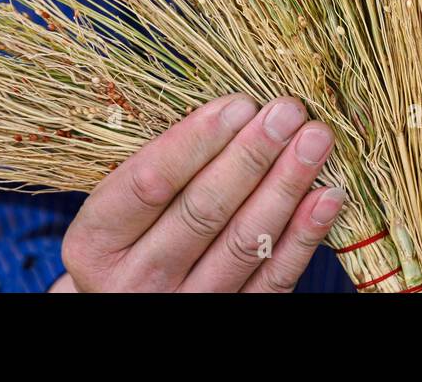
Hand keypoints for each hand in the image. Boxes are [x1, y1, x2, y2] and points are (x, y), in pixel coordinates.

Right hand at [50, 93, 344, 291]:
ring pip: (243, 242)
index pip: (149, 183)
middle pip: (202, 211)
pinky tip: (327, 195)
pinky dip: (304, 235)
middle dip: (251, 154)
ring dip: (286, 185)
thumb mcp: (118, 207)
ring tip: (315, 140)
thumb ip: (160, 168)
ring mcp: (183, 306)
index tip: (240, 103)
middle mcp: (134, 283)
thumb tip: (235, 110)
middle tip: (288, 111)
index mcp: (95, 244)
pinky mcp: (228, 319)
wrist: (134, 303)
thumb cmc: (132, 237)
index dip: (197, 140)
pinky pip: (273, 278)